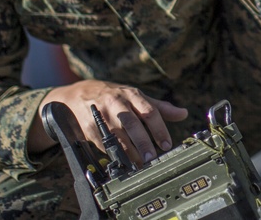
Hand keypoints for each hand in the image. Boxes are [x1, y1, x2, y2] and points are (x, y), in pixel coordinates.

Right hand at [29, 80, 187, 164]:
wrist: (77, 96)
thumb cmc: (113, 96)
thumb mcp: (135, 97)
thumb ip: (159, 107)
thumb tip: (183, 113)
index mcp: (131, 95)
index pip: (149, 111)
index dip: (159, 128)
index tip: (166, 144)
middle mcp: (116, 103)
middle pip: (132, 123)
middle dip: (143, 141)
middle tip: (152, 158)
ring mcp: (102, 115)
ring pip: (117, 135)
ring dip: (129, 152)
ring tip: (140, 165)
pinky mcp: (90, 127)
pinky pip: (103, 143)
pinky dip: (114, 154)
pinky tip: (123, 163)